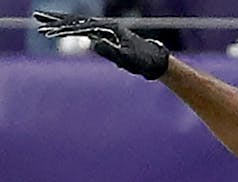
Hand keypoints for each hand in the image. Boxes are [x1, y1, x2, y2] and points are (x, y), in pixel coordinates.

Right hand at [33, 12, 169, 79]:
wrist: (156, 61)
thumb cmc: (143, 61)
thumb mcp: (127, 59)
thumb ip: (110, 51)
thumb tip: (91, 43)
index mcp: (109, 28)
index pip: (81, 26)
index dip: (64, 29)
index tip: (48, 32)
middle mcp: (106, 26)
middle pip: (76, 20)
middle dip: (55, 20)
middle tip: (36, 17)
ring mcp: (106, 31)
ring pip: (79, 24)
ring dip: (60, 23)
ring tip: (43, 24)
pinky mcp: (107, 36)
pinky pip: (84, 31)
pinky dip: (70, 30)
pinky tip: (61, 30)